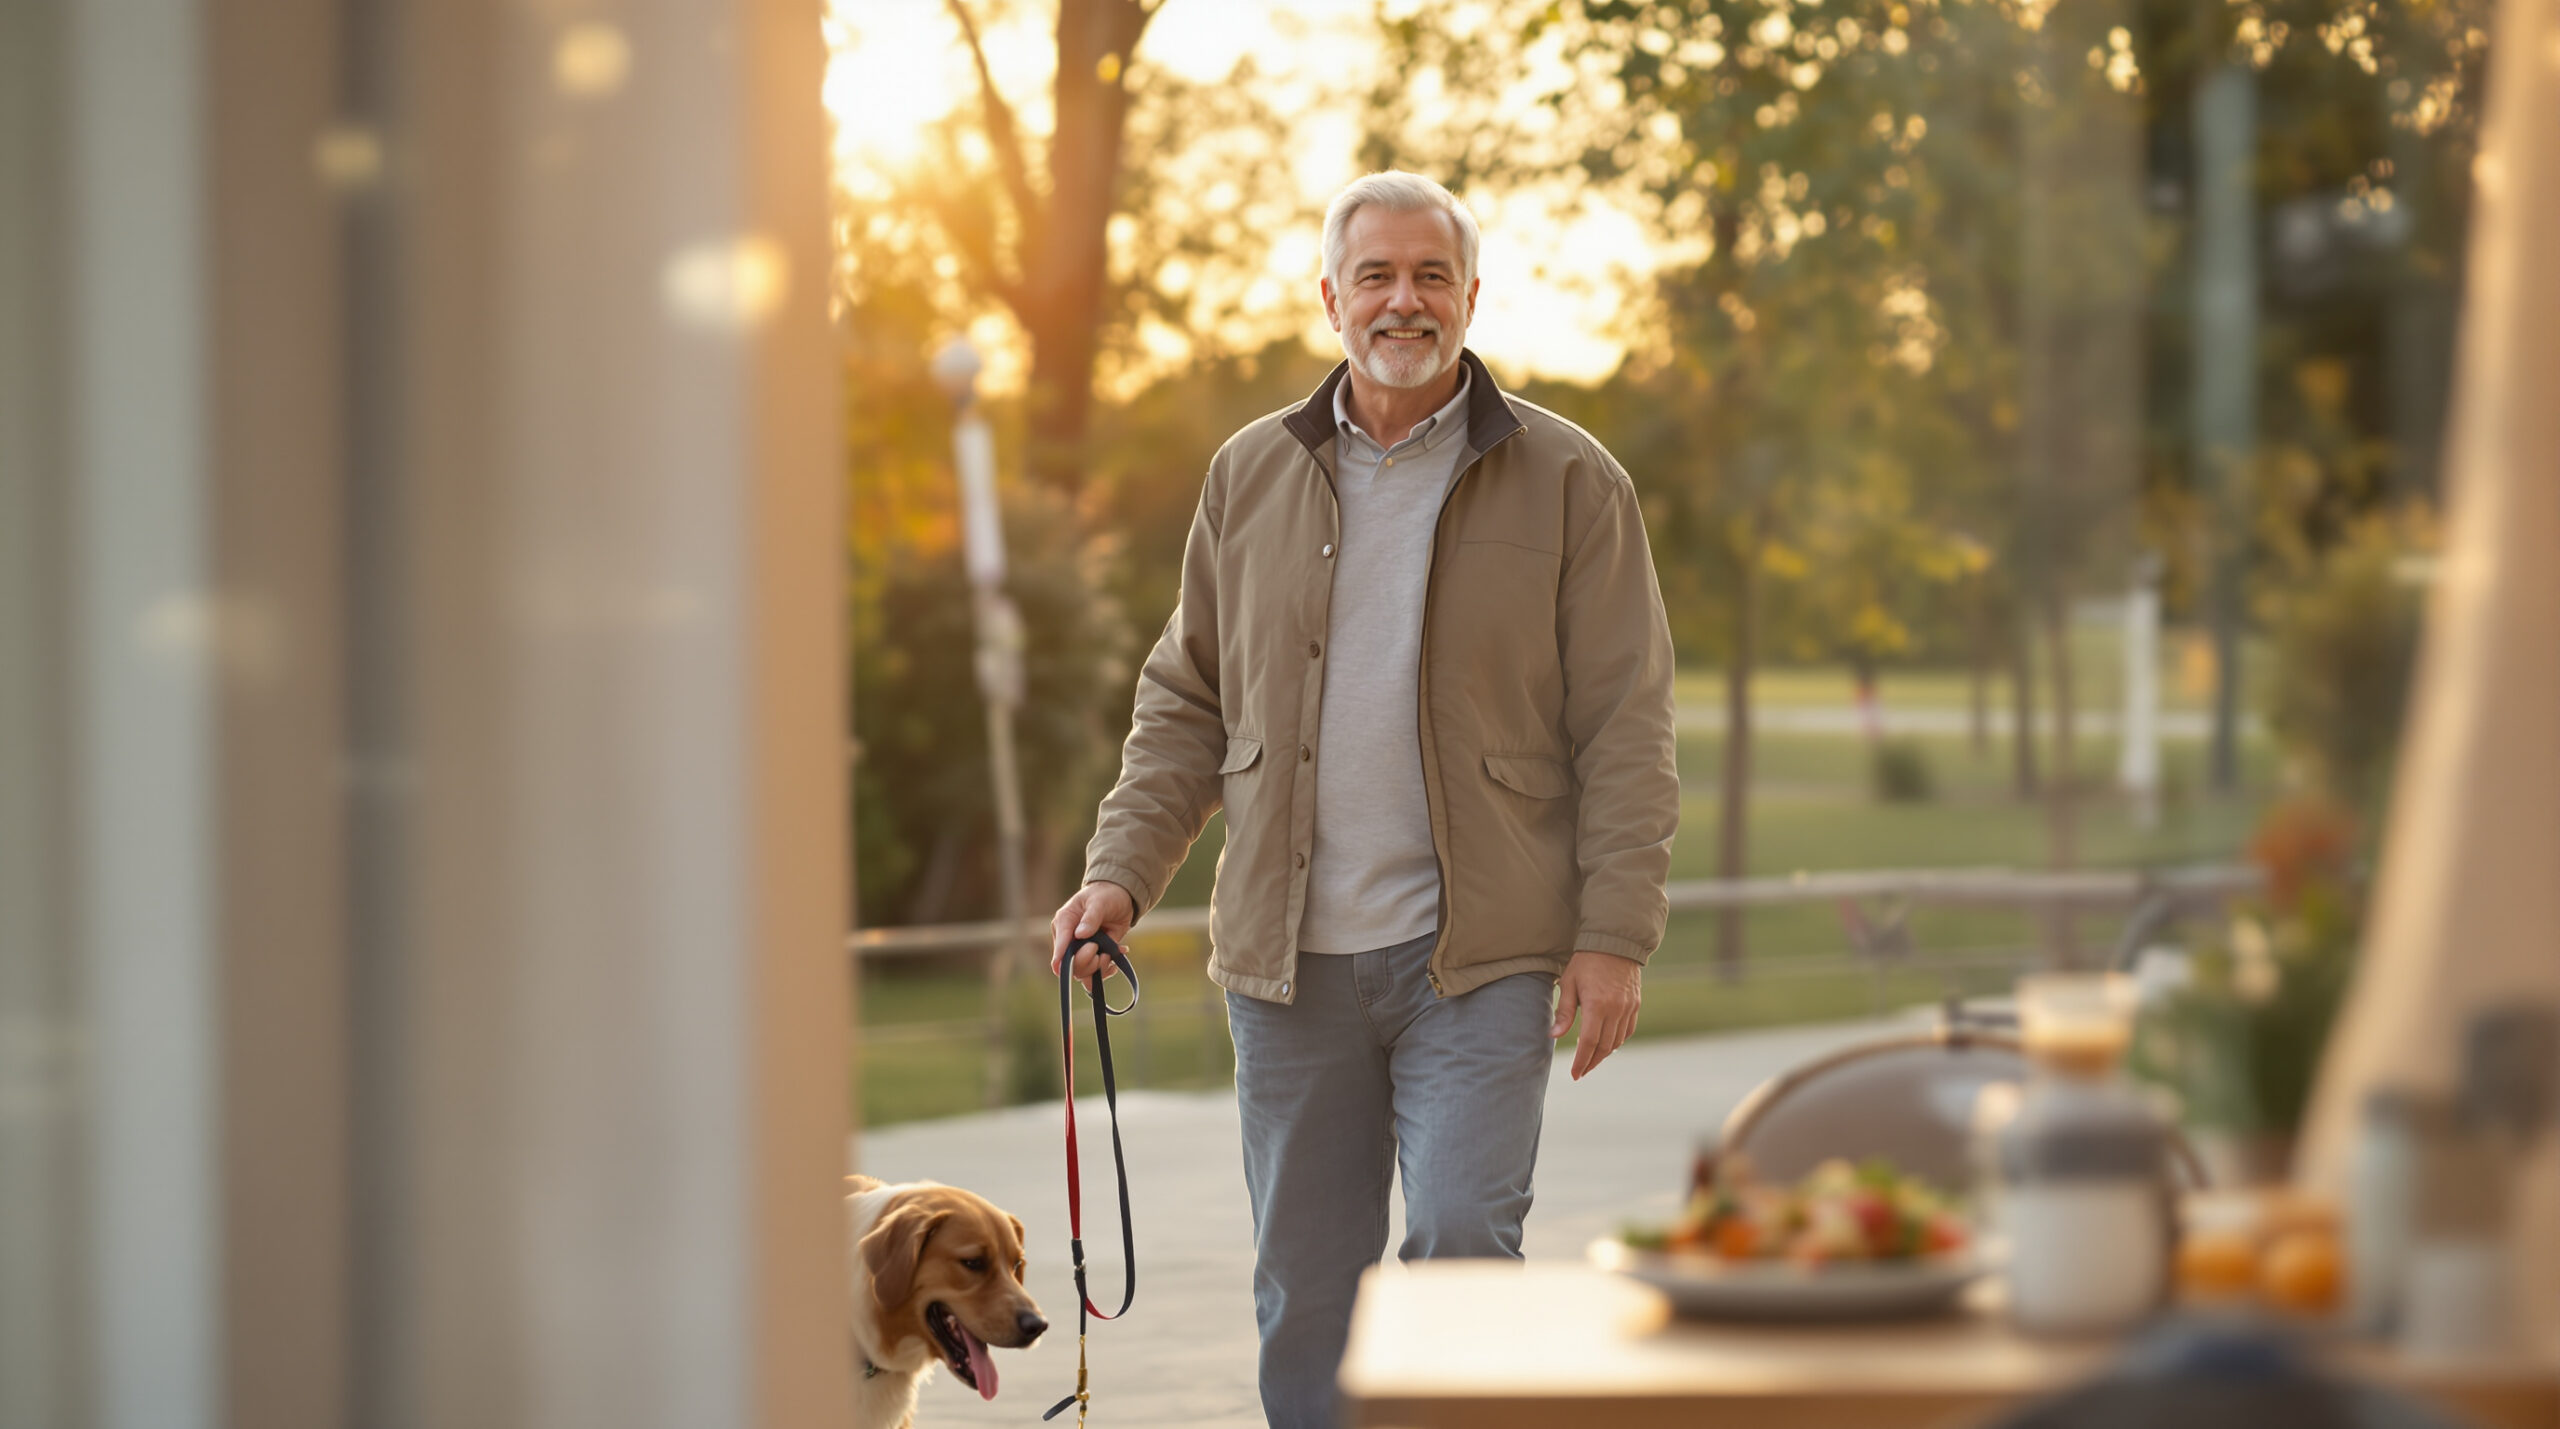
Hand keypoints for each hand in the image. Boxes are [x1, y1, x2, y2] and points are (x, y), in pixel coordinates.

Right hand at [1050, 881, 1135, 980]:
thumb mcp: (1099, 902)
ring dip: (1098, 968)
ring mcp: (1081, 950)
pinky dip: (1107, 970)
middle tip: (1098, 948)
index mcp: (1064, 923)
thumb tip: (1080, 934)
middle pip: (1071, 965)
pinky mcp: (1094, 956)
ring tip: (1109, 955)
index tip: (1071, 964)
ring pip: (1082, 973)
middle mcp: (1069, 940)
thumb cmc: (1105, 895)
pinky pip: (1095, 974)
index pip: (1060, 946)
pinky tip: (1115, 960)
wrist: (1121, 897)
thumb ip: (1091, 917)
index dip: (1064, 959)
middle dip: (1087, 961)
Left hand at [1551, 951, 1640, 1080]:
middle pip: (1604, 1046)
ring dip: (1604, 1053)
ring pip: (1617, 1041)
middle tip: (1581, 1072)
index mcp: (1597, 1005)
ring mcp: (1628, 1008)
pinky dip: (1618, 1041)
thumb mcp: (1569, 984)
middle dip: (1592, 1062)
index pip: (1588, 1043)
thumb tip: (1554, 1036)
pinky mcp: (1635, 1004)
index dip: (1581, 1061)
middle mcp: (1615, 1010)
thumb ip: (1564, 1012)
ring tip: (1591, 1058)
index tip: (1575, 1074)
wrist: (1615, 942)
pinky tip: (1608, 1044)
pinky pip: (1628, 1030)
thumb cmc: (1586, 961)